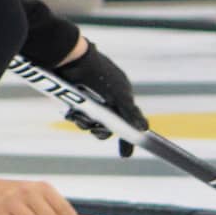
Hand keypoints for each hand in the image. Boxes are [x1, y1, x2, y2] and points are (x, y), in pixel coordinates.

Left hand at [57, 40, 146, 157]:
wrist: (70, 59)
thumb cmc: (97, 74)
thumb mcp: (118, 94)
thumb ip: (131, 112)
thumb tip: (145, 129)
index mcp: (122, 95)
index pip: (128, 120)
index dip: (126, 139)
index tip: (124, 155)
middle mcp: (108, 97)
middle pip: (107, 126)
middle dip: (100, 129)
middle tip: (93, 127)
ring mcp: (91, 97)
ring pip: (91, 122)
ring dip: (85, 123)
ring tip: (79, 115)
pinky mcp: (75, 97)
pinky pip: (78, 115)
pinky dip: (76, 117)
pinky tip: (72, 113)